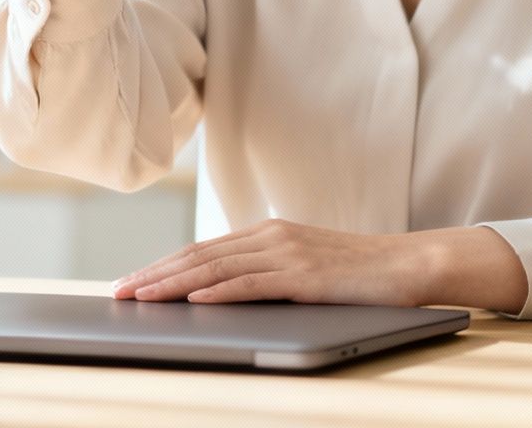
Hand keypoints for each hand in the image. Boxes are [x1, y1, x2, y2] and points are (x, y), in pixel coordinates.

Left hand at [111, 219, 525, 310]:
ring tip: (141, 297)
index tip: (132, 281)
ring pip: (216, 268)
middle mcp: (273, 236)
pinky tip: (194, 298)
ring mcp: (288, 253)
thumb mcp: (304, 269)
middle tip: (119, 292)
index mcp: (269, 233)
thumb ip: (267, 274)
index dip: (163, 265)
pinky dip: (218, 290)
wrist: (411, 265)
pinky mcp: (305, 275)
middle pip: (200, 256)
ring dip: (172, 283)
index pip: (203, 250)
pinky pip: (252, 283)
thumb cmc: (359, 275)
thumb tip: (222, 293)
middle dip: (155, 274)